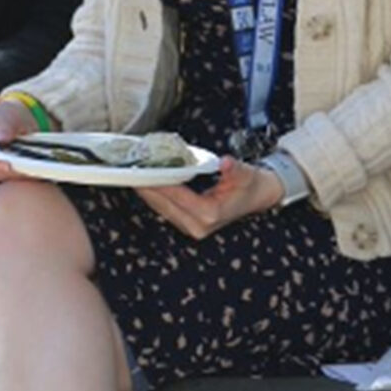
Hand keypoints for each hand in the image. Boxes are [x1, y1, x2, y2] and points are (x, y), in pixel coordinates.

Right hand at [0, 98, 37, 186]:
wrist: (24, 121)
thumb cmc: (9, 115)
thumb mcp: (6, 115)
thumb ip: (4, 125)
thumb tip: (1, 138)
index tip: (7, 164)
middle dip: (2, 173)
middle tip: (22, 169)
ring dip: (12, 178)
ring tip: (31, 170)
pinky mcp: (3, 178)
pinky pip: (8, 184)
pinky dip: (19, 180)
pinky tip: (34, 173)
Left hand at [135, 158, 281, 239]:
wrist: (257, 197)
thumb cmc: (251, 184)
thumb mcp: (246, 173)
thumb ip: (234, 169)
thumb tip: (226, 162)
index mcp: (211, 214)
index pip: (178, 196)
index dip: (161, 183)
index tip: (146, 171)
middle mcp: (198, 225)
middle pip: (164, 204)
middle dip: (148, 187)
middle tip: (132, 170)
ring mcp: (191, 227)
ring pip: (161, 208)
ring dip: (148, 192)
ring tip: (134, 174)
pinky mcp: (187, 224)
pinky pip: (165, 209)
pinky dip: (155, 196)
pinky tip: (147, 183)